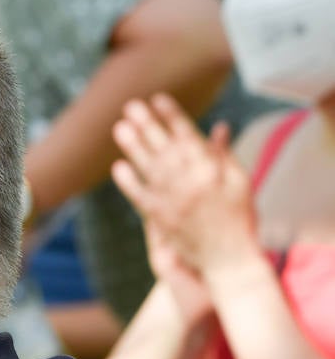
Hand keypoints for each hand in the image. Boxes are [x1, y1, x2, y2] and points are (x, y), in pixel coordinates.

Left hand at [111, 93, 260, 278]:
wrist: (229, 259)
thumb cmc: (238, 218)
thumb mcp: (240, 183)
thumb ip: (225, 155)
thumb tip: (218, 128)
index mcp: (213, 172)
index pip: (189, 137)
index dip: (172, 117)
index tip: (158, 99)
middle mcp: (192, 184)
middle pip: (165, 148)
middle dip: (148, 125)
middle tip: (131, 106)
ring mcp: (174, 201)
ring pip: (151, 168)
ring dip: (134, 147)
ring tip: (120, 127)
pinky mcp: (162, 219)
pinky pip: (141, 197)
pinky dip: (129, 181)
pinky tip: (118, 166)